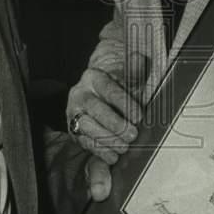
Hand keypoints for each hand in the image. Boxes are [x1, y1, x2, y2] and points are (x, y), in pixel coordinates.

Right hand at [67, 52, 148, 167]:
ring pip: (85, 126)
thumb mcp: (128, 78)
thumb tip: (139, 58)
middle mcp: (80, 94)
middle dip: (115, 124)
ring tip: (124, 147)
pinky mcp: (74, 130)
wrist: (102, 96)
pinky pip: (83, 141)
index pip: (108, 88)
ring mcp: (74, 113)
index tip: (139, 115)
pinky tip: (112, 155)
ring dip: (106, 139)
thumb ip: (134, 71)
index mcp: (93, 78)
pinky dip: (98, 150)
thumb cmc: (119, 88)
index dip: (124, 102)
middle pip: (95, 108)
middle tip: (132, 134)